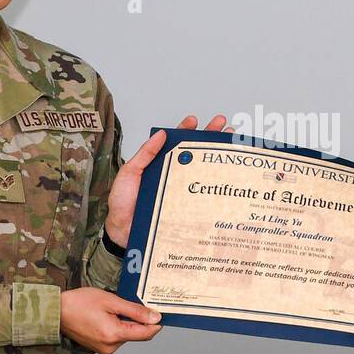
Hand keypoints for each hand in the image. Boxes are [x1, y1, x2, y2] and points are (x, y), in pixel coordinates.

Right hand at [60, 287, 161, 353]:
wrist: (56, 311)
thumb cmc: (79, 303)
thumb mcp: (111, 301)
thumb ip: (135, 311)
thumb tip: (155, 318)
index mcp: (114, 335)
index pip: (146, 334)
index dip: (155, 323)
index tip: (159, 313)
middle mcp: (110, 347)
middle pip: (136, 334)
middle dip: (136, 320)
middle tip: (124, 304)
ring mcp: (104, 349)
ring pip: (125, 335)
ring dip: (124, 323)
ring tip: (108, 310)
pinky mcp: (99, 348)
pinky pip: (115, 338)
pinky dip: (115, 327)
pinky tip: (104, 317)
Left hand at [104, 113, 230, 247]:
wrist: (123, 232)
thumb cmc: (123, 204)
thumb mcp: (130, 173)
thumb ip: (145, 154)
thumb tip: (160, 134)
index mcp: (159, 164)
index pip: (175, 143)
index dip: (186, 131)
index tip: (194, 121)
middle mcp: (173, 176)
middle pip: (195, 153)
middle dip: (210, 138)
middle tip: (223, 125)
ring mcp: (182, 191)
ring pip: (203, 172)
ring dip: (218, 159)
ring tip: (230, 145)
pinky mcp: (187, 207)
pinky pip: (203, 196)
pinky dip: (217, 188)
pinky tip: (227, 180)